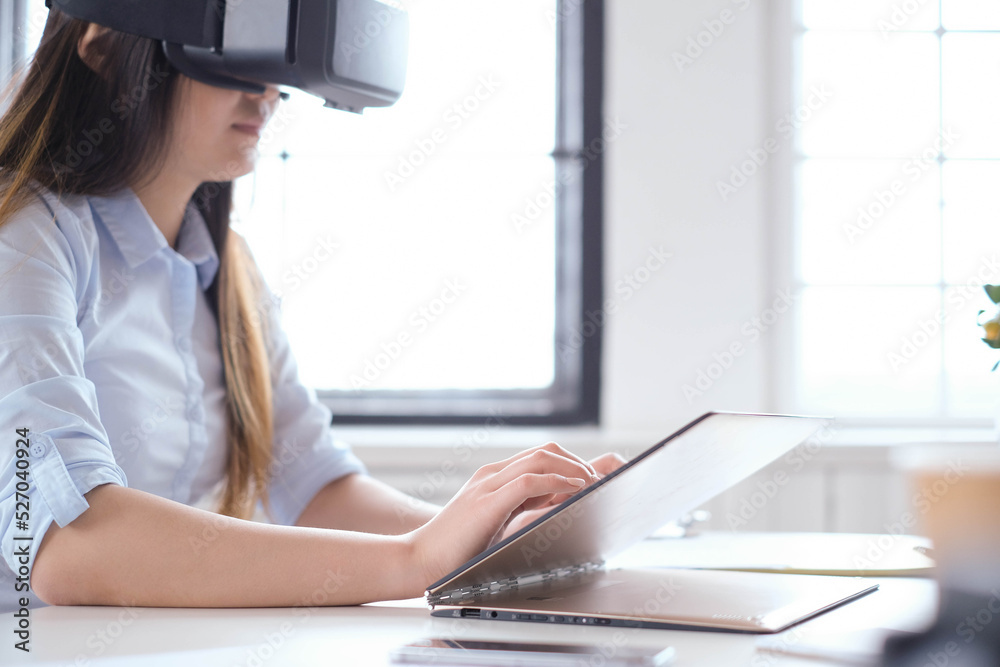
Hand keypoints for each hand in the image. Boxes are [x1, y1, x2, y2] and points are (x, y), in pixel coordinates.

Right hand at [407, 442, 612, 591]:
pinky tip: (573, 491)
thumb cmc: (456, 550)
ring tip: (592, 485)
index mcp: (492, 477)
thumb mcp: (495, 522)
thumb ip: (520, 509)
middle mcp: (491, 474)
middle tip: (599, 481)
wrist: (419, 560)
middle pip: (544, 450)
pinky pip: (529, 480)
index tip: (590, 479)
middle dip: (577, 462)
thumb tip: (558, 504)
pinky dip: (557, 482)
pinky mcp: (487, 502)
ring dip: (573, 468)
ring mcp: (488, 485)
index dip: (569, 462)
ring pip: (540, 458)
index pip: (539, 455)